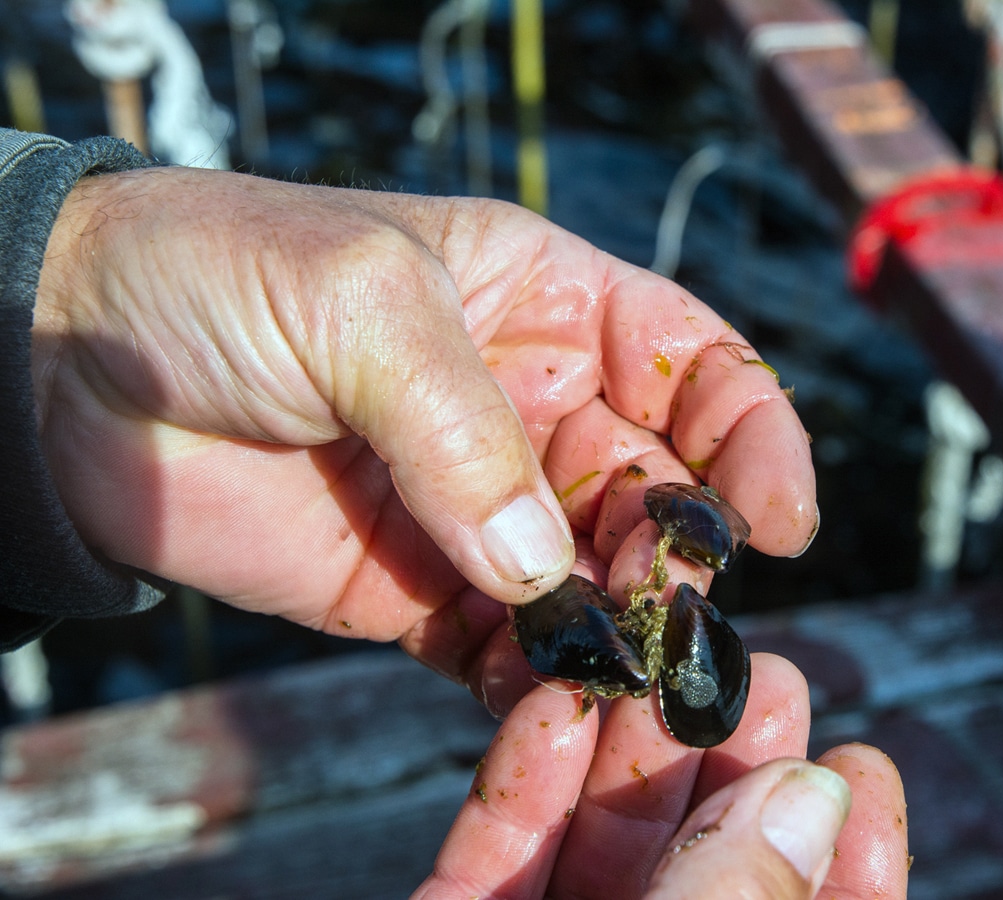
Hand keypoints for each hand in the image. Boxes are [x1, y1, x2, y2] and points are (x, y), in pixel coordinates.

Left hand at [33, 167, 814, 711]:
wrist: (65, 367)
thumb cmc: (219, 276)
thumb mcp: (362, 299)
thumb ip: (464, 425)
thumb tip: (542, 565)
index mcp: (547, 304)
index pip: (695, 365)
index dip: (754, 434)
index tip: (778, 517)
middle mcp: (532, 406)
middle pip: (660, 486)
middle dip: (682, 550)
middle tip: (676, 609)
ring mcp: (481, 505)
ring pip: (596, 578)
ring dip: (624, 629)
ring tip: (629, 674)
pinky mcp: (421, 593)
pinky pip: (510, 647)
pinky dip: (540, 681)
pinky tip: (552, 705)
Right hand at [414, 654, 908, 898]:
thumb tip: (816, 797)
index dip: (854, 857)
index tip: (864, 762)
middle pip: (701, 862)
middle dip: (722, 759)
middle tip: (750, 667)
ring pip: (595, 850)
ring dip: (618, 748)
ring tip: (650, 653)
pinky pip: (491, 862)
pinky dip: (521, 786)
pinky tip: (551, 704)